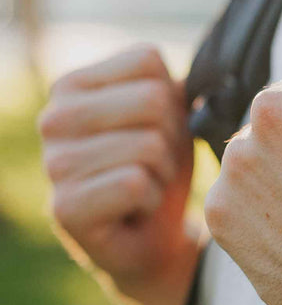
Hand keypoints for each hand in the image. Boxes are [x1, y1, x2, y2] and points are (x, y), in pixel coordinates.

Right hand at [39, 45, 195, 300]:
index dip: (174, 102)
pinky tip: (135, 210)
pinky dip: (151, 200)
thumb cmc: (161, 175)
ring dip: (164, 174)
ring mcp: (53, 163)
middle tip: (157, 167)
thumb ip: (176, 87)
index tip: (161, 134)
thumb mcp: (174, 121)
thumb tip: (206, 72)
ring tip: (145, 188)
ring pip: (149, 145)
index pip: (147, 61)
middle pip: (153, 100)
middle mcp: (53, 118)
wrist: (153, 244)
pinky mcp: (65, 207)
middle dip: (173, 140)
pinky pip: (135, 184)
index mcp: (74, 86)